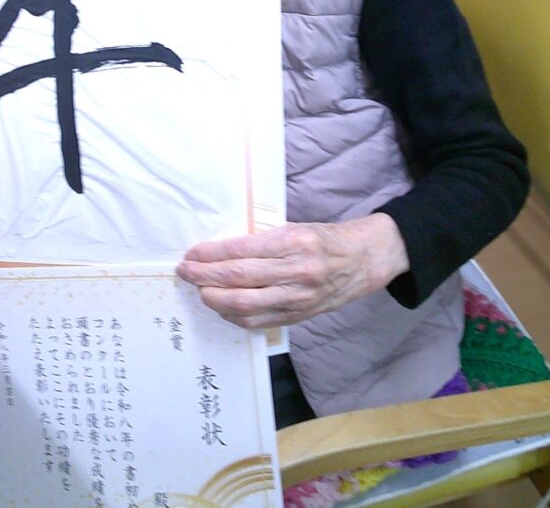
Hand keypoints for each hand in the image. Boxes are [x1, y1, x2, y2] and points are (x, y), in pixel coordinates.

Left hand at [176, 213, 409, 328]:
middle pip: (240, 279)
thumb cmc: (325, 239)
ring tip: (200, 291)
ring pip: (246, 305)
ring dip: (216, 300)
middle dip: (205, 277)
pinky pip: (260, 321)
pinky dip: (235, 316)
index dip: (212, 255)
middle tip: (186, 272)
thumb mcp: (295, 228)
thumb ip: (263, 241)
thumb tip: (221, 252)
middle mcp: (297, 271)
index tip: (192, 254)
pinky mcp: (301, 316)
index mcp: (294, 242)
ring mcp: (299, 297)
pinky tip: (222, 308)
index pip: (243, 251)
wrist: (364, 260)